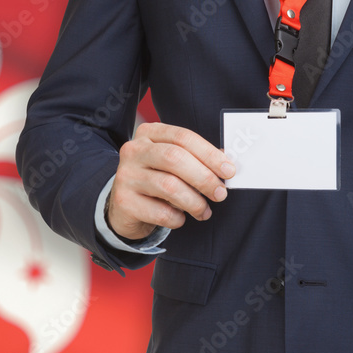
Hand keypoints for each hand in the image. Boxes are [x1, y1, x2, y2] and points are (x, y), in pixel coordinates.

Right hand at [107, 122, 235, 240]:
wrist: (125, 206)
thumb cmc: (157, 181)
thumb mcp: (173, 164)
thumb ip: (197, 159)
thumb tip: (228, 165)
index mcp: (149, 133)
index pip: (183, 137)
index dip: (209, 154)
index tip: (229, 171)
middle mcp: (133, 150)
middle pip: (174, 158)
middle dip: (204, 178)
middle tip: (220, 194)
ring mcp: (125, 175)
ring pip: (169, 186)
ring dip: (194, 202)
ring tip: (204, 211)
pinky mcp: (123, 201)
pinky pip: (160, 212)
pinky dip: (177, 218)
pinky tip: (179, 218)